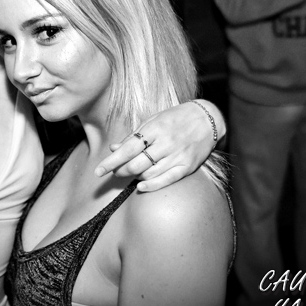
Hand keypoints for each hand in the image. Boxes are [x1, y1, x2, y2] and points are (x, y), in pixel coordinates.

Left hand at [94, 101, 220, 191]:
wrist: (208, 119)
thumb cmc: (176, 118)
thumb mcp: (153, 120)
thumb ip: (133, 136)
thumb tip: (113, 148)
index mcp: (155, 129)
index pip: (128, 148)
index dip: (111, 161)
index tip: (98, 171)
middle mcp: (166, 143)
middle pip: (136, 164)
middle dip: (121, 170)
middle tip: (115, 171)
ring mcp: (177, 156)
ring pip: (149, 173)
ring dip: (134, 176)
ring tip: (130, 173)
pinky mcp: (187, 167)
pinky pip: (166, 180)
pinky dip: (151, 185)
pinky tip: (140, 186)